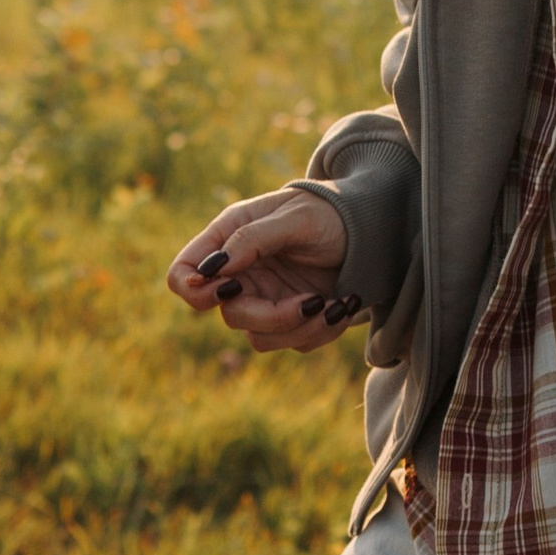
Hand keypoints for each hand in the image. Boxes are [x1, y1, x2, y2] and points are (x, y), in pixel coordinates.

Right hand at [166, 188, 357, 348]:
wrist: (371, 230)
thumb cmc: (328, 212)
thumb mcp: (295, 217)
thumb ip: (252, 239)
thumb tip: (214, 268)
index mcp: (229, 239)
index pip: (184, 273)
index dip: (194, 289)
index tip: (227, 289)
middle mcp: (242, 273)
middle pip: (228, 314)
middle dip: (270, 316)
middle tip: (310, 302)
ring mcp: (266, 299)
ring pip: (260, 337)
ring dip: (300, 328)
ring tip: (336, 305)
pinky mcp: (293, 319)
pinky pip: (294, 342)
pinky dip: (322, 330)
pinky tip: (343, 305)